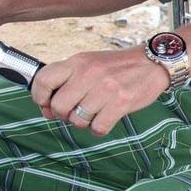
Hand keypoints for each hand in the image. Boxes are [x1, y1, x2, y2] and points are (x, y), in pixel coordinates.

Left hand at [31, 48, 170, 135]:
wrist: (151, 63)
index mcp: (78, 62)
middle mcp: (89, 73)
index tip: (46, 103)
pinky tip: (105, 118)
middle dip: (63, 114)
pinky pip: (98, 128)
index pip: (44, 80)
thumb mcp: (89, 64)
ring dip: (83, 122)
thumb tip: (46, 110)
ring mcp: (106, 88)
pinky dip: (99, 128)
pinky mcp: (121, 102)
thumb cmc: (115, 67)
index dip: (39, 97)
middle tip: (75, 110)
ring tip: (94, 112)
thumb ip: (66, 83)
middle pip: (58, 106)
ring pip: (77, 120)